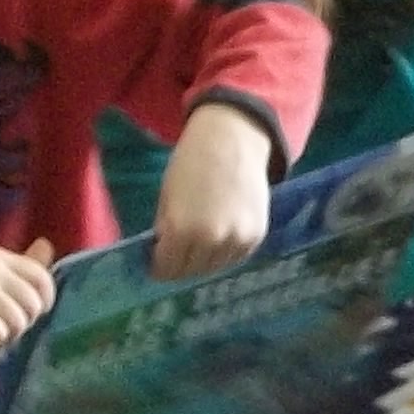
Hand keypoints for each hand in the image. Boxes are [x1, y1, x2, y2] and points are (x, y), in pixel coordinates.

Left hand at [150, 104, 275, 279]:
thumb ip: (165, 230)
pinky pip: (235, 257)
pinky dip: (225, 253)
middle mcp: (210, 241)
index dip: (159, 267)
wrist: (232, 141)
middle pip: (191, 272)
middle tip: (177, 256)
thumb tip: (164, 255)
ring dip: (204, 262)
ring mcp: (236, 241)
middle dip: (181, 266)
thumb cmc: (191, 163)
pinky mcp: (256, 237)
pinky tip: (219, 237)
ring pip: (215, 268)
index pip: (167, 269)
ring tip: (200, 245)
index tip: (158, 264)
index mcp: (181, 230)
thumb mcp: (167, 196)